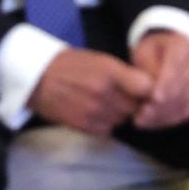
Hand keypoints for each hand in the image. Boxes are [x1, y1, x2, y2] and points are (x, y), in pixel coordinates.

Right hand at [28, 48, 153, 135]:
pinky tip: (96, 112)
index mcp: (110, 72)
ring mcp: (94, 111)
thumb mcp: (100, 59)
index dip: (149, 90)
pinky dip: (106, 123)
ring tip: (106, 103)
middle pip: (135, 107)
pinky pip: (107, 129)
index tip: (146, 90)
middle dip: (133, 103)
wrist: (39, 78)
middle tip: (122, 96)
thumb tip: (147, 87)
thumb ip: (123, 73)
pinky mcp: (84, 126)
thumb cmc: (71, 64)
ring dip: (119, 114)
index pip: (146, 88)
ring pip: (122, 120)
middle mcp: (104, 93)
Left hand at [128, 30, 188, 129]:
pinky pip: (188, 111)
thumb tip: (151, 94)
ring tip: (142, 120)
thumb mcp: (143, 53)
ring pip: (186, 101)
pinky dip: (170, 119)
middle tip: (141, 114)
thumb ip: (147, 70)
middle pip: (182, 86)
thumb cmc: (151, 52)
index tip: (153, 98)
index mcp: (183, 44)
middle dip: (162, 103)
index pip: (176, 65)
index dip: (165, 83)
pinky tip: (153, 122)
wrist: (166, 51)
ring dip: (163, 114)